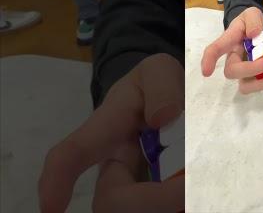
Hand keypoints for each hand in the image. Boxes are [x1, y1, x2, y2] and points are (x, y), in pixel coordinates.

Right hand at [39, 54, 183, 212]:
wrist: (167, 100)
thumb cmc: (154, 85)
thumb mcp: (159, 71)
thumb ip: (161, 85)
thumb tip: (164, 117)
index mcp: (105, 133)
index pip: (72, 155)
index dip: (56, 181)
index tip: (53, 208)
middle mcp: (113, 168)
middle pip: (114, 201)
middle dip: (155, 200)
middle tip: (189, 184)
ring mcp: (132, 188)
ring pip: (144, 209)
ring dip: (172, 202)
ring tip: (197, 182)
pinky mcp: (157, 199)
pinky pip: (169, 206)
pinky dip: (187, 201)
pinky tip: (201, 189)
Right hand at [201, 7, 262, 93]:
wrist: (255, 27)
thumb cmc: (249, 21)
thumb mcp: (252, 14)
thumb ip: (253, 20)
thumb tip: (254, 34)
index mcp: (229, 42)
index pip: (215, 49)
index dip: (209, 61)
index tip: (207, 72)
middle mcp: (233, 59)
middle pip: (233, 71)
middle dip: (253, 69)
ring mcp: (244, 70)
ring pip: (245, 85)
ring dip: (262, 82)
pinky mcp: (255, 75)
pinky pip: (259, 84)